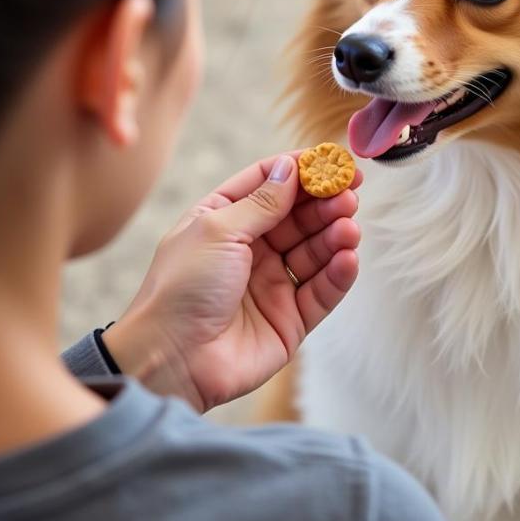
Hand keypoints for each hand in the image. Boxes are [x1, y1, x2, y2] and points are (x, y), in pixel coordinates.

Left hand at [103, 152, 361, 410]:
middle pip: (299, 216)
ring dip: (335, 237)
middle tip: (349, 196)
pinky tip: (347, 259)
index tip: (337, 161)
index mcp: (224, 219)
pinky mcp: (290, 320)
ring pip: (315, 252)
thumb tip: (291, 167)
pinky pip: (321, 292)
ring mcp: (271, 284)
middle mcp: (250, 249)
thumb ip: (262, 201)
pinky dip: (338, 274)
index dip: (304, 171)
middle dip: (326, 204)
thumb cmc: (181, 288)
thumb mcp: (218, 229)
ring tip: (348, 228)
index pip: (271, 184)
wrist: (170, 359)